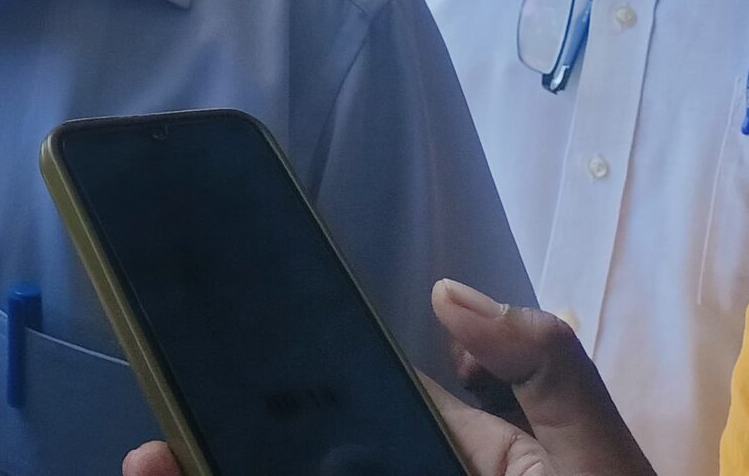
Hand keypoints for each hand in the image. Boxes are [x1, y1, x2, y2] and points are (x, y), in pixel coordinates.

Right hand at [119, 280, 655, 475]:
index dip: (290, 383)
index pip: (365, 403)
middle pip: (310, 457)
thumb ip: (545, 368)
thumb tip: (442, 290)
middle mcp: (415, 475)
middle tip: (151, 451)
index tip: (212, 362)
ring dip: (216, 472)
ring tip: (153, 468)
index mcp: (465, 453)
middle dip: (227, 444)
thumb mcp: (598, 454)